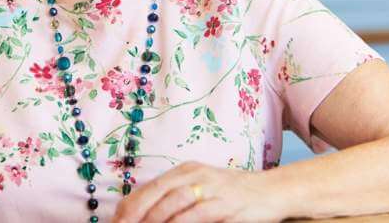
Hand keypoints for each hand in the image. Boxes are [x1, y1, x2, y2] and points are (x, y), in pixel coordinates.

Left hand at [111, 161, 284, 222]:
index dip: (129, 207)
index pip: (149, 188)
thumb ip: (178, 199)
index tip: (116, 222)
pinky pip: (196, 215)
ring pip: (172, 203)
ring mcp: (210, 188)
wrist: (272, 191)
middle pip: (156, 193)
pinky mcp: (225, 205)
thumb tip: (147, 215)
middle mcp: (195, 175)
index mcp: (186, 170)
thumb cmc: (234, 195)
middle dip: (134, 214)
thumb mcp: (203, 189)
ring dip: (152, 220)